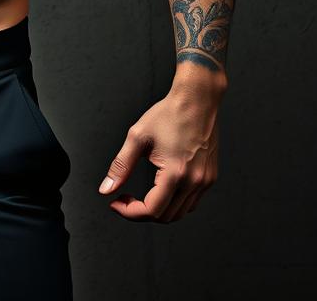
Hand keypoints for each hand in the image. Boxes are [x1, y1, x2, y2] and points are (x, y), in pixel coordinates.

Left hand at [97, 84, 219, 221]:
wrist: (197, 100)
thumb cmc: (167, 114)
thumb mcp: (137, 137)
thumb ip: (121, 166)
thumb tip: (106, 189)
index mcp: (175, 173)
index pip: (152, 210)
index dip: (130, 212)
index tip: (116, 202)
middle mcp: (194, 182)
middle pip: (166, 217)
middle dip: (142, 212)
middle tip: (125, 198)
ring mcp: (205, 181)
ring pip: (180, 213)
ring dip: (159, 210)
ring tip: (141, 196)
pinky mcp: (210, 178)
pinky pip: (191, 202)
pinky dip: (174, 203)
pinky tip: (160, 188)